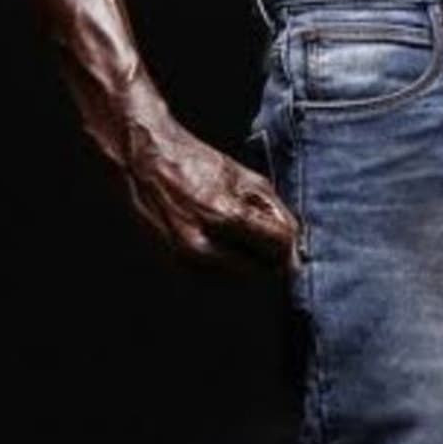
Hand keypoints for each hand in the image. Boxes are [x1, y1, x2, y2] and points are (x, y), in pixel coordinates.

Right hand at [119, 114, 301, 272]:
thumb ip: (273, 212)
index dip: (290, 243)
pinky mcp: (177, 266)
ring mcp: (188, 260)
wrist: (147, 164)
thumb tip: (295, 242)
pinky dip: (229, 266)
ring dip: (251, 263)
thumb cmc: (196, 164)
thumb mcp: (245, 178)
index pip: (277, 246)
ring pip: (240, 279)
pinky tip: (226, 241)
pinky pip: (218, 278)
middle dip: (272, 257)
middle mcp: (203, 245)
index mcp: (224, 216)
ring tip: (244, 233)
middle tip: (271, 238)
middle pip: (261, 270)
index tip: (291, 238)